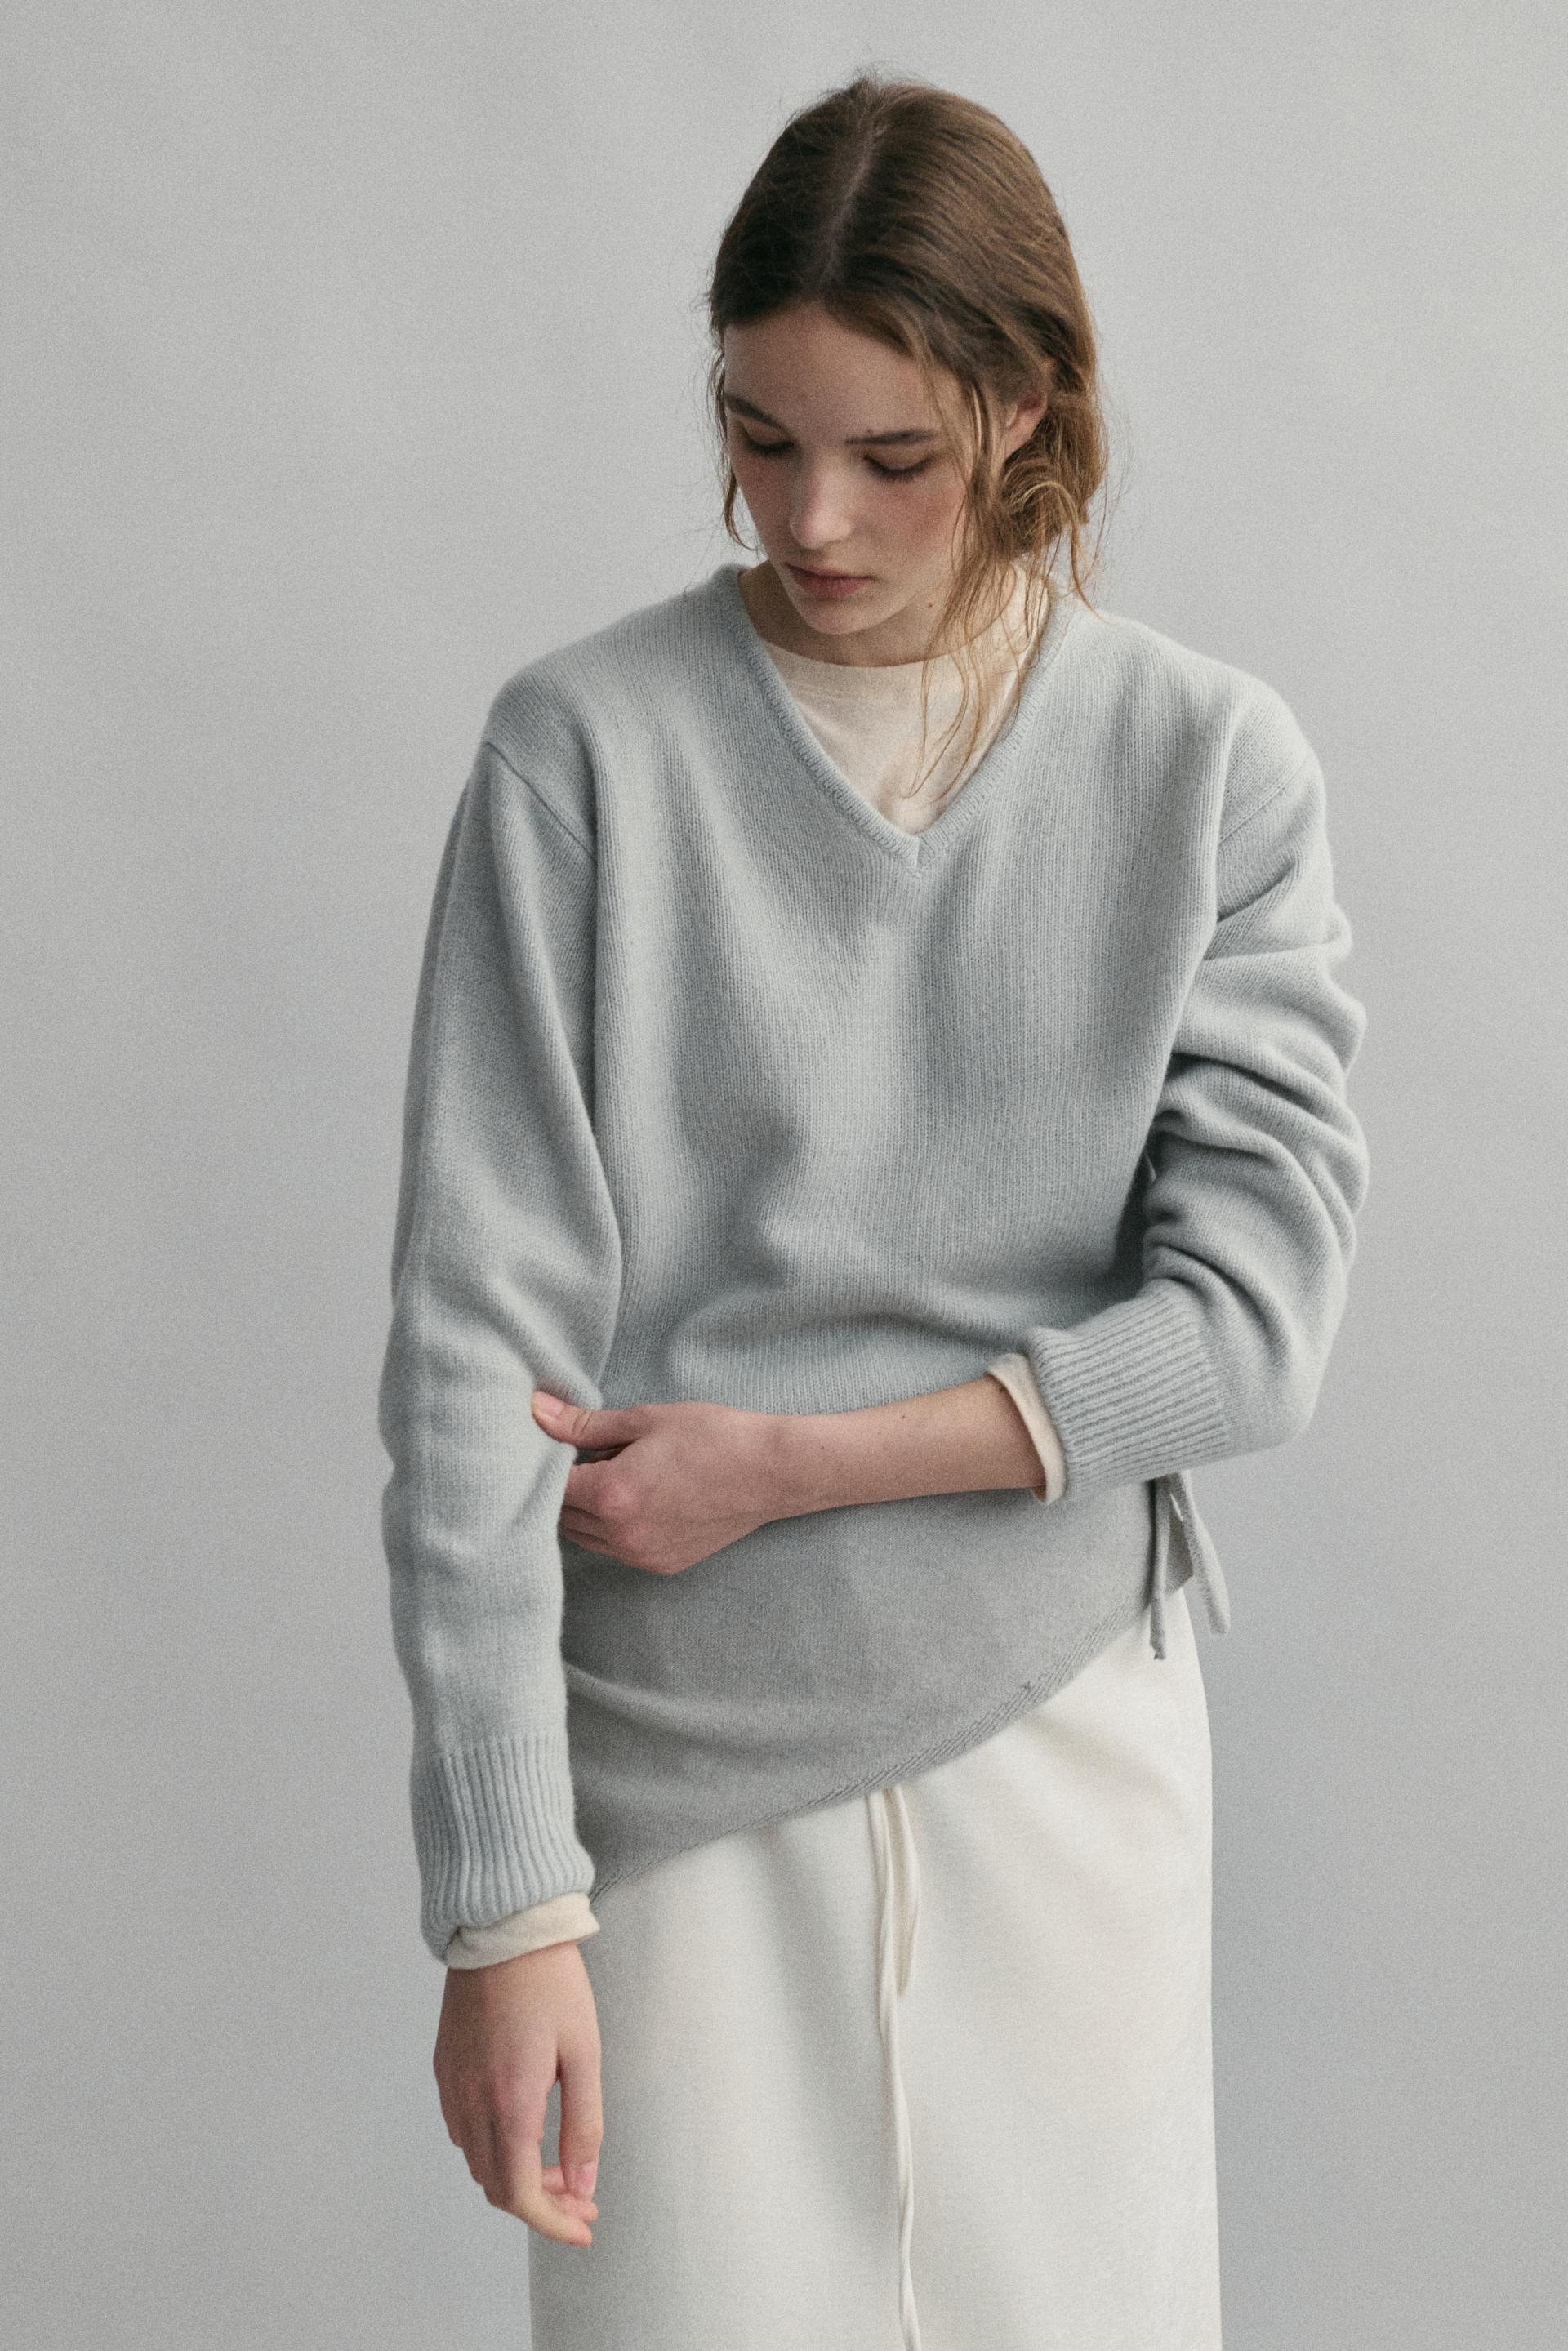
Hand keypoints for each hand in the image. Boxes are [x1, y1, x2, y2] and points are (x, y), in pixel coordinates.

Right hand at [435, 1938, 603, 2245]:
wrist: (502, 1928)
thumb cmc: (550, 1982)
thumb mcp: (583, 2052)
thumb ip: (583, 2124)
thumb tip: (582, 2182)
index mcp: (509, 2103)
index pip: (521, 2193)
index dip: (553, 2222)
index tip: (583, 2226)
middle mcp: (471, 2102)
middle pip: (497, 2186)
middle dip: (541, 2204)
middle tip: (581, 2198)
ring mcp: (451, 2085)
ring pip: (478, 2162)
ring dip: (516, 2177)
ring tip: (559, 2167)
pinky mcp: (444, 2066)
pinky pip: (462, 2130)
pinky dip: (493, 2149)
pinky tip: (523, 2131)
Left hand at [532, 1390, 783, 1574]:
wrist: (772, 1471)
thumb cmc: (713, 1437)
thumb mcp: (645, 1420)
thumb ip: (584, 1424)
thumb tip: (537, 1411)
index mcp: (612, 1496)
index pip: (551, 1488)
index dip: (549, 1464)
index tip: (559, 1444)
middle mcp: (622, 1535)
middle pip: (563, 1517)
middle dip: (566, 1488)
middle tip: (587, 1455)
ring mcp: (642, 1555)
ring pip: (587, 1538)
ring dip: (587, 1511)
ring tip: (616, 1474)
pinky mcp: (662, 1565)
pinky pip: (617, 1549)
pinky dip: (614, 1527)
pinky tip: (640, 1497)